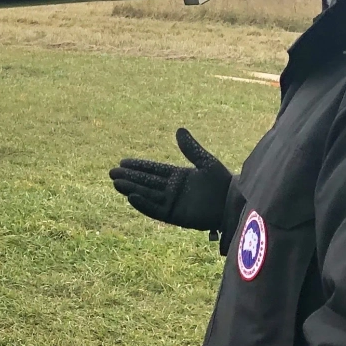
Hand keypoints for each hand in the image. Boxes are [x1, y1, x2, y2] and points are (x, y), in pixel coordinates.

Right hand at [109, 128, 233, 231]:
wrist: (233, 203)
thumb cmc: (223, 183)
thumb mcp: (206, 162)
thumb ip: (190, 149)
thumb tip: (179, 130)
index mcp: (179, 176)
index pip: (154, 170)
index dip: (138, 166)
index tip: (122, 161)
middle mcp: (172, 190)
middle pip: (146, 182)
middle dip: (129, 177)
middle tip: (111, 172)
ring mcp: (172, 203)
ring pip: (147, 195)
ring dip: (131, 188)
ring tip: (116, 183)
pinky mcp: (174, 216)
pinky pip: (155, 210)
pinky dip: (143, 204)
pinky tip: (131, 196)